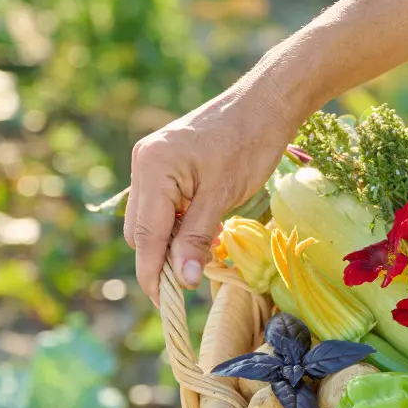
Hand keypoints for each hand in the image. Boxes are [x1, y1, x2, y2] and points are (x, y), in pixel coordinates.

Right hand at [124, 85, 295, 303]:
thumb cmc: (249, 143)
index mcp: (152, 168)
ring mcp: (152, 161)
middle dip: (160, 258)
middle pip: (141, 230)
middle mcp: (143, 163)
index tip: (165, 304)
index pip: (145, 236)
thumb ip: (196, 237)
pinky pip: (163, 203)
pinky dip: (177, 223)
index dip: (153, 273)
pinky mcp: (166, 162)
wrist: (266, 102)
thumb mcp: (224, 196)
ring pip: (151, 219)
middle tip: (189, 283)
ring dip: (170, 241)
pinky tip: (201, 231)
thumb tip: (181, 280)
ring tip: (199, 256)